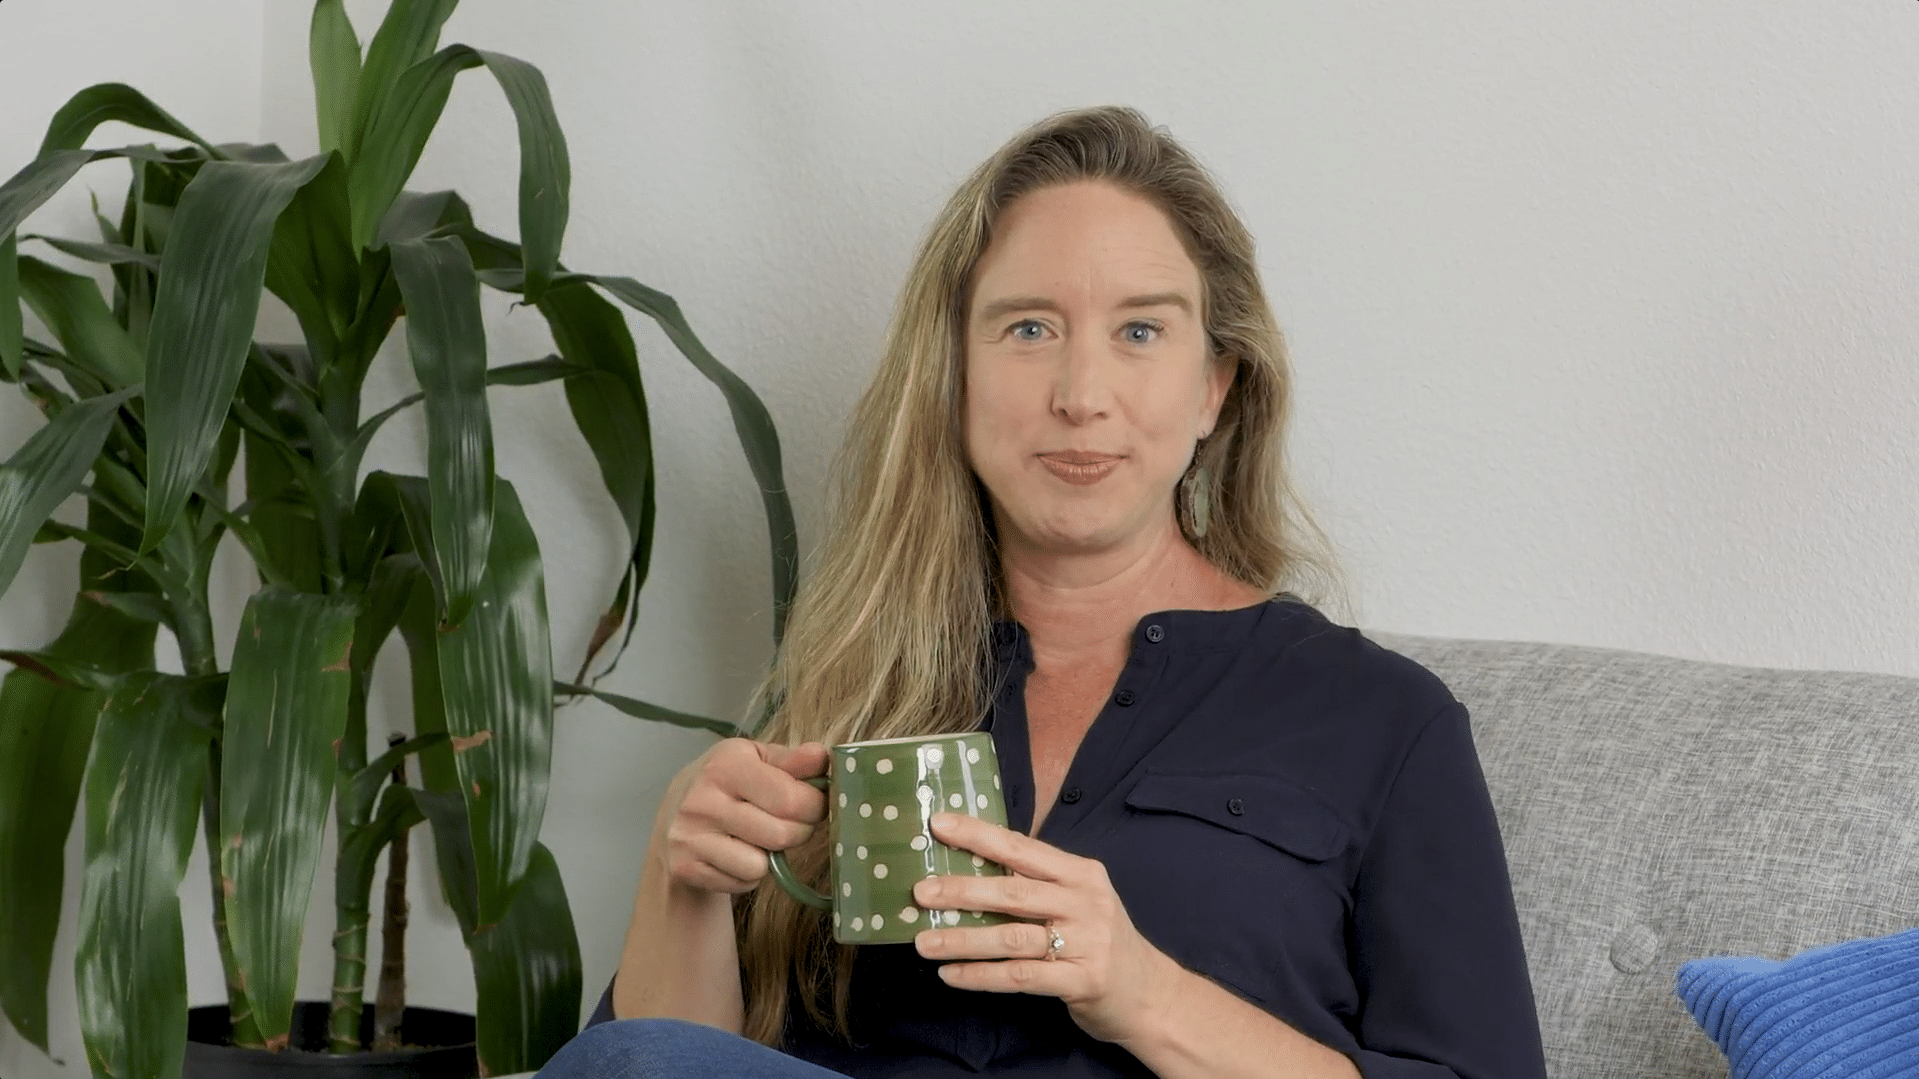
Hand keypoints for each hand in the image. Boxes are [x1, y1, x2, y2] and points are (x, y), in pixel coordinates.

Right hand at [653, 738, 829, 894]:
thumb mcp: (757, 760)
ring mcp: (690, 835)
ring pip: (761, 865)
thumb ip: (793, 760)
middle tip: (791, 823)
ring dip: (770, 857)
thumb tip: (821, 756)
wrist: (672, 817)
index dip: (815, 806)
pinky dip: (748, 874)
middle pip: (782, 834)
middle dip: (799, 832)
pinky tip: (736, 855)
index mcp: (726, 764)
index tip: (813, 804)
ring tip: (759, 838)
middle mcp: (703, 799)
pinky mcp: (684, 866)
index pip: (792, 798)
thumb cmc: (728, 784)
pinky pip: (741, 881)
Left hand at [910, 812, 1177, 1045]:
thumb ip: (1037, 885)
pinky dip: (981, 976)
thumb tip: (970, 870)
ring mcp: (1086, 942)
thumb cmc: (1100, 941)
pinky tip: (951, 976)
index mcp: (1081, 873)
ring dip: (962, 939)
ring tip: (925, 941)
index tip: (939, 824)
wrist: (1151, 995)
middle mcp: (1085, 902)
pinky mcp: (1082, 981)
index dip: (979, 835)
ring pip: (1011, 938)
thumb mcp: (1079, 901)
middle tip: (921, 892)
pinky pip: (1021, 977)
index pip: (1022, 848)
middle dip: (962, 890)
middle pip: (1013, 892)